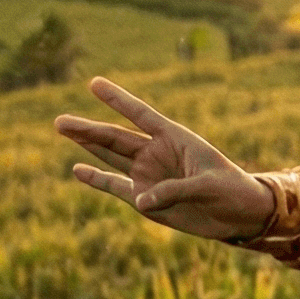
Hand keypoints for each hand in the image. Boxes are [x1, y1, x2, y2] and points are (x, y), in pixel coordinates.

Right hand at [55, 77, 273, 242]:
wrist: (239, 215)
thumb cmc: (232, 190)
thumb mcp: (209, 186)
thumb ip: (176, 190)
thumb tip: (141, 200)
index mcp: (176, 139)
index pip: (141, 115)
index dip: (118, 100)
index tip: (94, 83)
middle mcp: (157, 154)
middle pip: (116, 137)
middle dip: (88, 129)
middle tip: (60, 121)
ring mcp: (148, 175)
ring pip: (110, 157)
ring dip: (87, 145)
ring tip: (63, 130)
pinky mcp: (144, 199)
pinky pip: (115, 186)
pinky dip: (96, 179)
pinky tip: (77, 170)